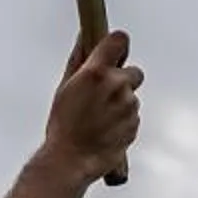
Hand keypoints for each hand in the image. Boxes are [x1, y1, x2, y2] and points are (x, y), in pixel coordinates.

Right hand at [43, 30, 143, 186]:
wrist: (70, 160)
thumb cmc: (63, 126)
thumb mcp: (65, 87)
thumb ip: (79, 59)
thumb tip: (84, 38)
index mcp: (97, 72)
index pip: (120, 40)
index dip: (117, 45)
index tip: (113, 50)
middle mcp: (117, 86)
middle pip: (133, 71)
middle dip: (122, 79)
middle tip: (102, 94)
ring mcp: (129, 106)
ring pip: (132, 96)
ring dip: (120, 103)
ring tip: (98, 117)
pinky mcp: (134, 124)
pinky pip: (133, 116)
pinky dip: (123, 120)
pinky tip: (105, 128)